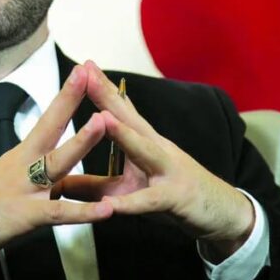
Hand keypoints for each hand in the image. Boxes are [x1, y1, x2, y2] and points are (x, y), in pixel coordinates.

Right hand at [0, 65, 113, 257]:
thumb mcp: (6, 184)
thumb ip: (35, 180)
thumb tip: (56, 181)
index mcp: (20, 157)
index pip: (47, 120)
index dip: (65, 97)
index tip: (82, 72)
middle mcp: (23, 167)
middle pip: (51, 127)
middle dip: (70, 100)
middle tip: (90, 76)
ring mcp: (25, 189)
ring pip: (57, 162)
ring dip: (81, 141)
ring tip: (104, 123)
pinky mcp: (24, 216)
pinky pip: (59, 213)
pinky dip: (84, 212)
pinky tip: (107, 210)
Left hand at [52, 61, 254, 260]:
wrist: (220, 213)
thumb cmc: (173, 193)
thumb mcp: (130, 188)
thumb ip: (94, 185)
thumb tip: (59, 182)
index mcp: (145, 142)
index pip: (121, 110)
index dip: (102, 88)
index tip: (83, 66)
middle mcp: (157, 149)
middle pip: (129, 119)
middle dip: (107, 96)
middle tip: (86, 74)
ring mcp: (167, 171)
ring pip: (143, 151)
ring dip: (123, 135)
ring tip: (101, 120)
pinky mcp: (173, 199)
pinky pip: (148, 201)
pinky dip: (129, 203)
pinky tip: (110, 204)